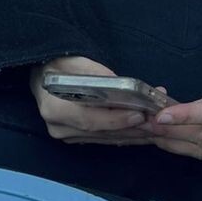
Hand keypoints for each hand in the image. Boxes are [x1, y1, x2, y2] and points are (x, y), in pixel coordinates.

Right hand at [29, 56, 165, 147]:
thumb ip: (96, 73)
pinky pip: (104, 138)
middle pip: (102, 132)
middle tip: (158, 122)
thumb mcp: (76, 61)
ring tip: (157, 125)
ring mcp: (67, 135)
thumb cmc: (59, 64)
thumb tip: (121, 85)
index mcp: (54, 108)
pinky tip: (143, 130)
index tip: (139, 114)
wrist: (43, 74)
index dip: (116, 119)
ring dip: (133, 133)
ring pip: (106, 138)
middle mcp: (59, 127)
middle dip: (132, 128)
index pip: (89, 119)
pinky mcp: (76, 137)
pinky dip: (125, 134)